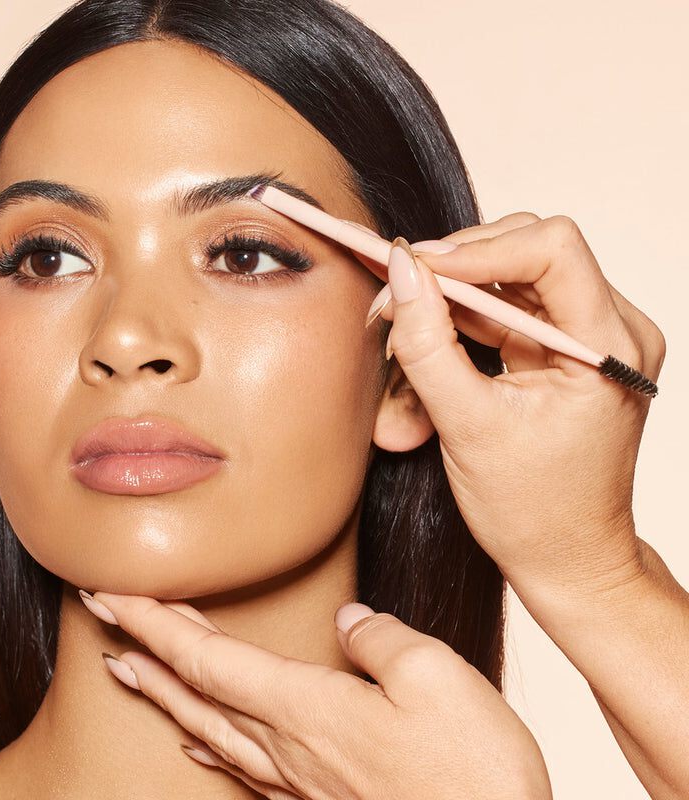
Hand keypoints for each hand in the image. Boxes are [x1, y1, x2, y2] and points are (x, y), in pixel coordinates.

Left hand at [81, 589, 551, 799]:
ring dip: (162, 691)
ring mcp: (299, 780)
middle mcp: (289, 746)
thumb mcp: (437, 679)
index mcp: (307, 708)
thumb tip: (348, 623)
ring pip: (209, 726)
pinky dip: (206, 740)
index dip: (151, 621)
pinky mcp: (319, 799)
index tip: (109, 593)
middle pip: (195, 688)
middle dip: (143, 645)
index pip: (205, 656)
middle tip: (102, 613)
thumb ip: (381, 639)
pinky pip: (240, 765)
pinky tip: (195, 738)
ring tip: (126, 668)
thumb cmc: (472, 776)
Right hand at [363, 213, 665, 601]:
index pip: (552, 250)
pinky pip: (510, 308)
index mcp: (609, 348)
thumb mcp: (467, 426)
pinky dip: (464, 315)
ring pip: (513, 276)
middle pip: (529, 252)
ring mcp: (591, 338)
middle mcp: (613, 331)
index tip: (413, 269)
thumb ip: (428, 344)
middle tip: (395, 293)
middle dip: (455, 268)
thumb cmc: (533, 511)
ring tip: (401, 318)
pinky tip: (428, 332)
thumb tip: (400, 274)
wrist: (567, 557)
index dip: (475, 250)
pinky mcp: (565, 350)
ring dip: (452, 291)